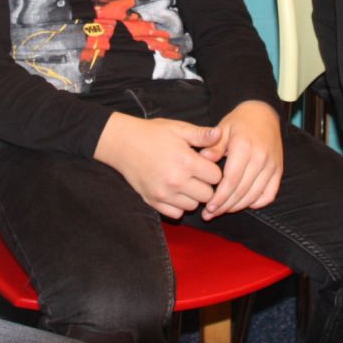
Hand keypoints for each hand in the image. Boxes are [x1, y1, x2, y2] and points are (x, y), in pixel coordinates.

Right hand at [94, 112, 222, 217]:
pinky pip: (176, 214)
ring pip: (193, 206)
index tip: (205, 163)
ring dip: (193, 196)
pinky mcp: (153, 202)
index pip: (216, 177)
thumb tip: (220, 134)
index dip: (213, 169)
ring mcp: (164, 194)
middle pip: (208, 195)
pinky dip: (178, 206)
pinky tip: (175, 191)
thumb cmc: (152, 133)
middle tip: (197, 173)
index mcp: (186, 162)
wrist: (122, 143)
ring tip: (186, 181)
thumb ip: (201, 134)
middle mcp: (176, 181)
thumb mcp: (179, 128)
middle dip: (206, 184)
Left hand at [199, 100, 282, 219]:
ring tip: (223, 210)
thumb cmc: (238, 122)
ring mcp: (271, 165)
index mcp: (244, 147)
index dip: (219, 197)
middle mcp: (260, 157)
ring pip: (255, 195)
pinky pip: (269, 193)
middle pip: (242, 190)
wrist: (263, 113)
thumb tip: (203, 160)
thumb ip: (213, 146)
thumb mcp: (222, 129)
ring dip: (238, 206)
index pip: (231, 180)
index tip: (208, 206)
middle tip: (211, 213)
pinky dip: (257, 202)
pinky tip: (244, 203)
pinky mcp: (278, 170)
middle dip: (225, 205)